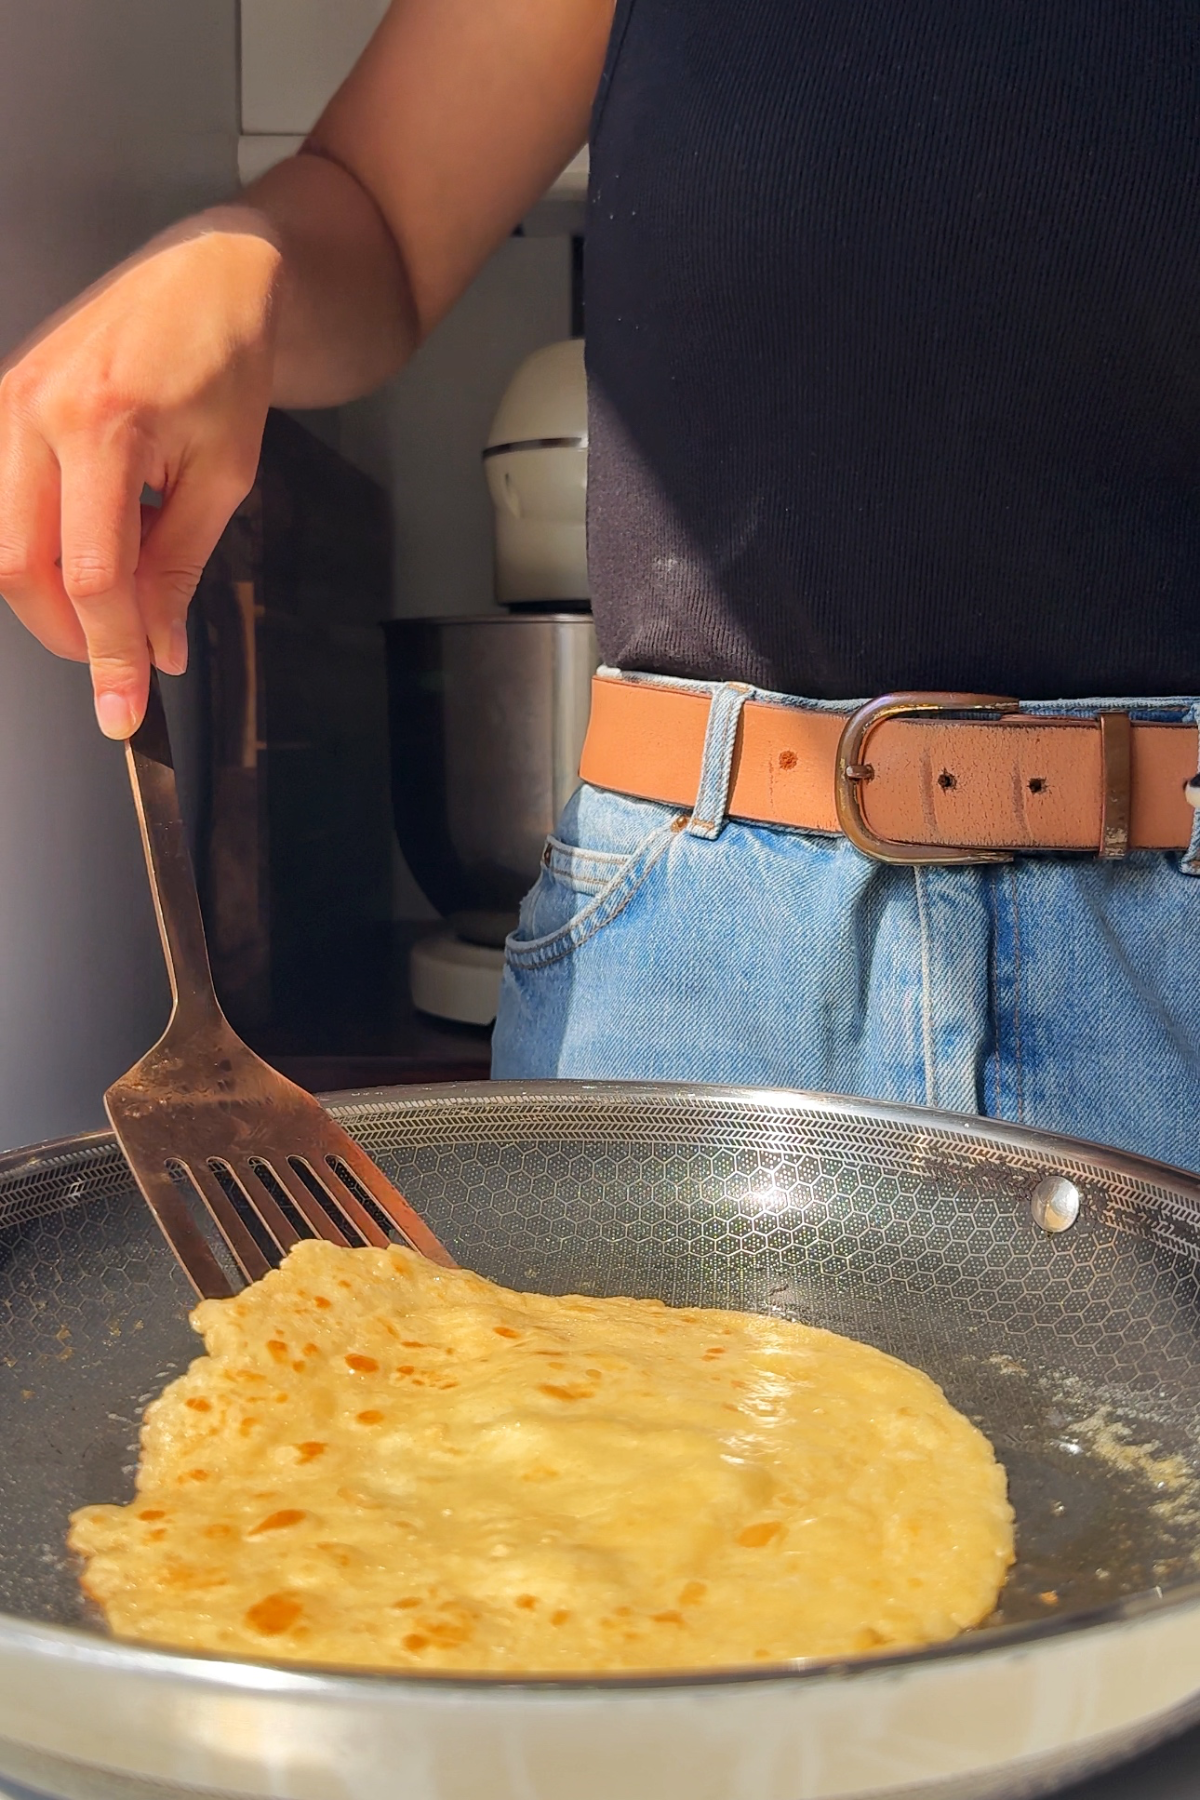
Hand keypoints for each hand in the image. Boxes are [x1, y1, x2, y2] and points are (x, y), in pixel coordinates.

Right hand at [0, 216, 281, 736]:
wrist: (206, 277)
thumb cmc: (225, 366)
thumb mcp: (225, 477)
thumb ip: (181, 567)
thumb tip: (158, 649)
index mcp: (106, 426)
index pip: (93, 575)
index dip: (109, 654)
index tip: (124, 709)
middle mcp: (38, 410)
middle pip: (19, 567)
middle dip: (68, 633)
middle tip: (120, 658)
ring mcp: (7, 402)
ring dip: (50, 594)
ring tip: (116, 595)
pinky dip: (37, 548)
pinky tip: (87, 546)